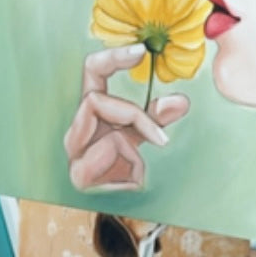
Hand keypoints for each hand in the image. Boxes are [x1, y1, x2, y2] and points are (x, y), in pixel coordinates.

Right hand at [64, 44, 189, 191]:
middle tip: (161, 138)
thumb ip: (157, 116)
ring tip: (137, 167)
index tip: (141, 51)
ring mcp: (73, 153)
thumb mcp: (143, 134)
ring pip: (111, 133)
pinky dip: (133, 169)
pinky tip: (131, 182)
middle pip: (95, 101)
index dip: (113, 57)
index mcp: (89, 113)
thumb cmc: (125, 165)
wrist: (120, 206)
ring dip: (132, 150)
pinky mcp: (80, 175)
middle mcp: (75, 130)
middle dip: (133, 117)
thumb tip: (181, 100)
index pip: (92, 71)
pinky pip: (115, 160)